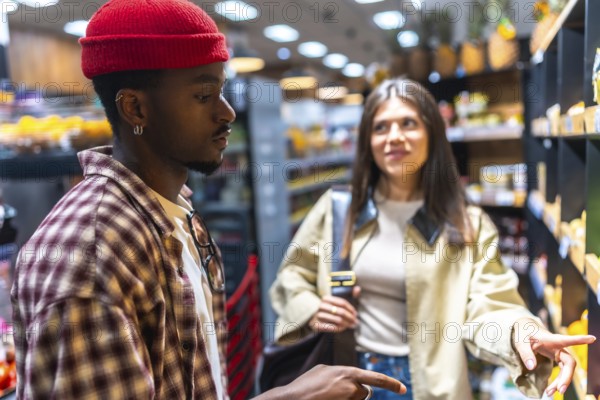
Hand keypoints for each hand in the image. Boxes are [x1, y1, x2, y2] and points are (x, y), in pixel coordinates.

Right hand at [275, 364, 405, 399]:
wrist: (293, 398)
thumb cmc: (306, 385)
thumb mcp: (323, 371)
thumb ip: (339, 373)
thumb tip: (347, 378)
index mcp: (347, 372)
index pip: (375, 378)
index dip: (391, 383)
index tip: (403, 388)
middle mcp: (350, 385)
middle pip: (363, 393)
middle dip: (354, 395)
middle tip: (336, 393)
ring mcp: (346, 398)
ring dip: (346, 399)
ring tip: (328, 396)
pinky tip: (327, 398)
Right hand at [309, 287, 359, 332]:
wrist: (315, 320)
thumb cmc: (330, 310)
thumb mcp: (338, 302)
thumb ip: (350, 295)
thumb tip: (358, 288)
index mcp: (326, 298)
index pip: (343, 303)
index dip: (351, 309)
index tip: (356, 314)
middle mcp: (321, 306)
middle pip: (341, 312)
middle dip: (351, 318)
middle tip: (356, 322)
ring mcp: (318, 315)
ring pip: (338, 320)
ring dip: (347, 324)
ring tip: (351, 326)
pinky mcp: (317, 325)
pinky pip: (332, 327)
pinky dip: (340, 328)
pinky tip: (343, 328)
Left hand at [512, 317, 596, 395]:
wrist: (524, 329)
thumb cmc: (523, 333)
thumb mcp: (520, 341)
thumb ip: (525, 353)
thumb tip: (531, 367)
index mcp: (551, 339)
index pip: (567, 340)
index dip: (579, 340)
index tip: (592, 339)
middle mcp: (558, 347)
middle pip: (569, 362)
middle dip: (567, 377)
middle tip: (560, 390)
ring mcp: (558, 353)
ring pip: (566, 369)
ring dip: (561, 382)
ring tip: (549, 393)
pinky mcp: (556, 358)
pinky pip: (561, 371)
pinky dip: (556, 381)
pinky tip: (550, 390)